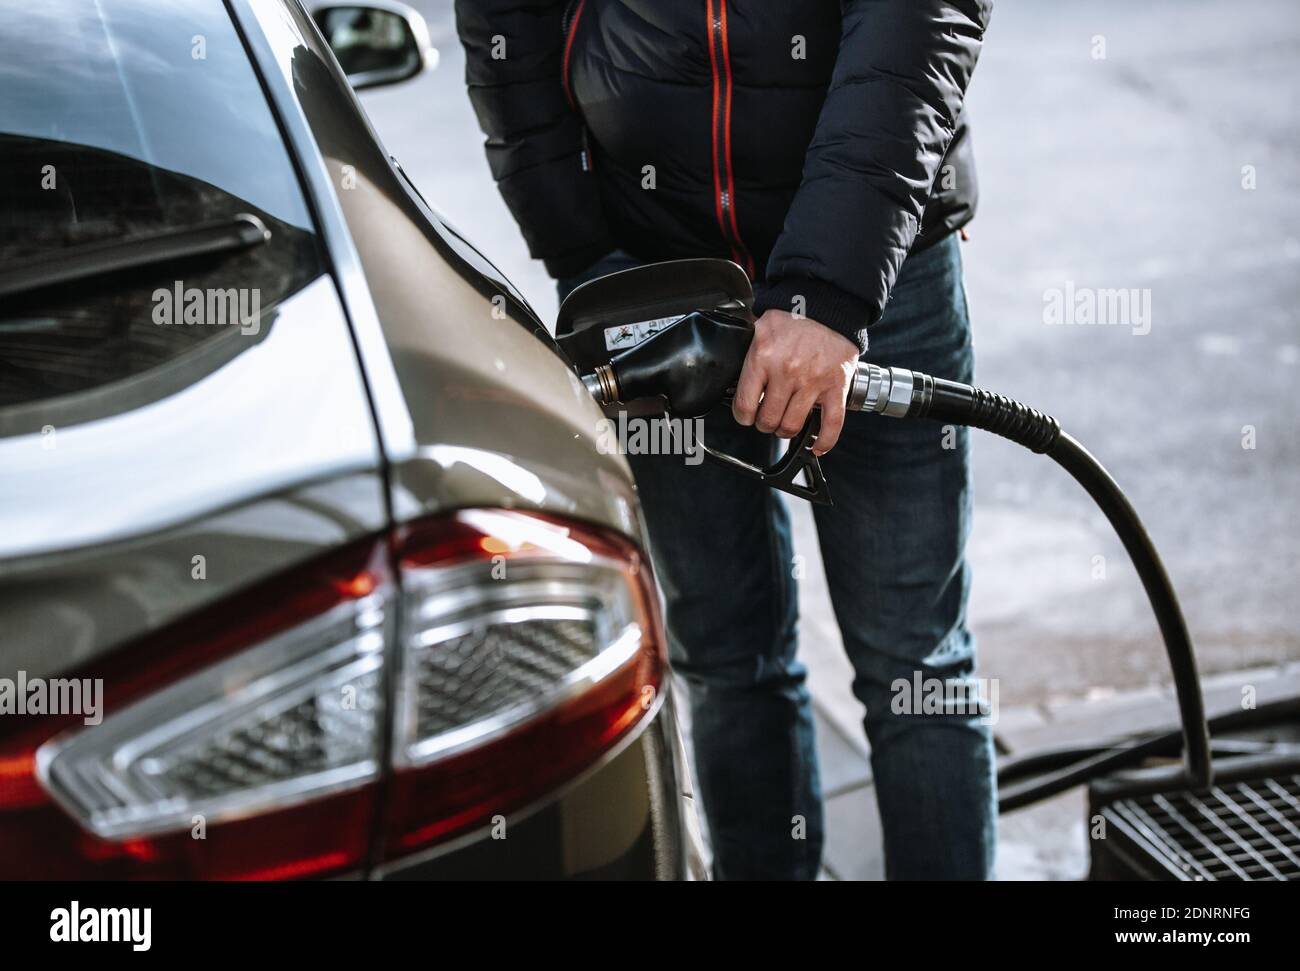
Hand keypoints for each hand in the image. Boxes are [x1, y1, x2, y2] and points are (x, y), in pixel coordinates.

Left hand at [732, 309, 858, 454]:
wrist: (828, 304)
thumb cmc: (794, 316)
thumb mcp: (759, 327)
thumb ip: (748, 352)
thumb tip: (733, 369)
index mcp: (763, 358)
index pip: (745, 405)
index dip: (743, 416)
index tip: (746, 415)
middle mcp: (787, 372)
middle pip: (768, 420)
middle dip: (764, 424)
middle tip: (767, 418)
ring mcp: (813, 382)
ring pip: (792, 426)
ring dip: (785, 431)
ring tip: (785, 424)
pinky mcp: (836, 386)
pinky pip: (831, 424)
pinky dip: (824, 441)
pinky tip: (816, 445)